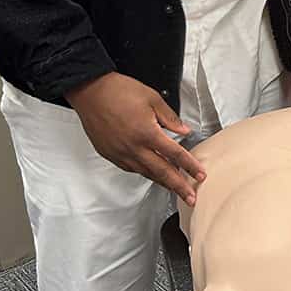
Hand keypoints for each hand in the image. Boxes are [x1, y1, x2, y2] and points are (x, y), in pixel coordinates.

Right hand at [66, 72, 205, 203]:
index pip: (175, 154)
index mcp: (147, 133)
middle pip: (162, 172)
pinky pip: (131, 168)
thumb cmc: (119, 91)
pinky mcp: (110, 154)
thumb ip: (170, 118)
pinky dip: (144, 173)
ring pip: (146, 173)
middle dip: (179, 187)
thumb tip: (184, 130)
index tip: (200, 175)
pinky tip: (151, 173)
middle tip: (191, 198)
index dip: (190, 166)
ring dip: (162, 182)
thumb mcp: (152, 98)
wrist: (90, 92)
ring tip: (174, 189)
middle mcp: (134, 147)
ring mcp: (120, 153)